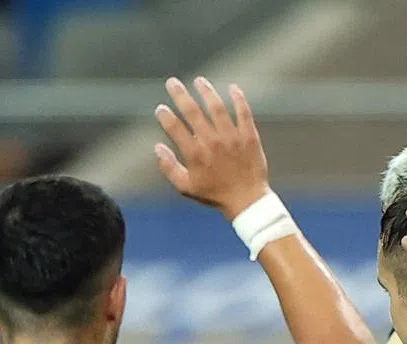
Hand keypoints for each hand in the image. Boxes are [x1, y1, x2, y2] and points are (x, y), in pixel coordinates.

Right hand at [154, 77, 269, 219]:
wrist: (247, 200)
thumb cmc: (215, 195)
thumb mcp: (186, 187)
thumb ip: (168, 167)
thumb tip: (157, 146)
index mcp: (195, 154)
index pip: (175, 127)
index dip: (165, 116)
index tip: (161, 108)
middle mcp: (212, 142)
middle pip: (193, 112)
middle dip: (180, 95)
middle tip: (172, 82)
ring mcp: (232, 138)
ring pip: (217, 108)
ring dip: (206, 92)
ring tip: (199, 81)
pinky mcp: (249, 137)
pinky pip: (244, 113)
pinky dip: (238, 99)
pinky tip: (232, 87)